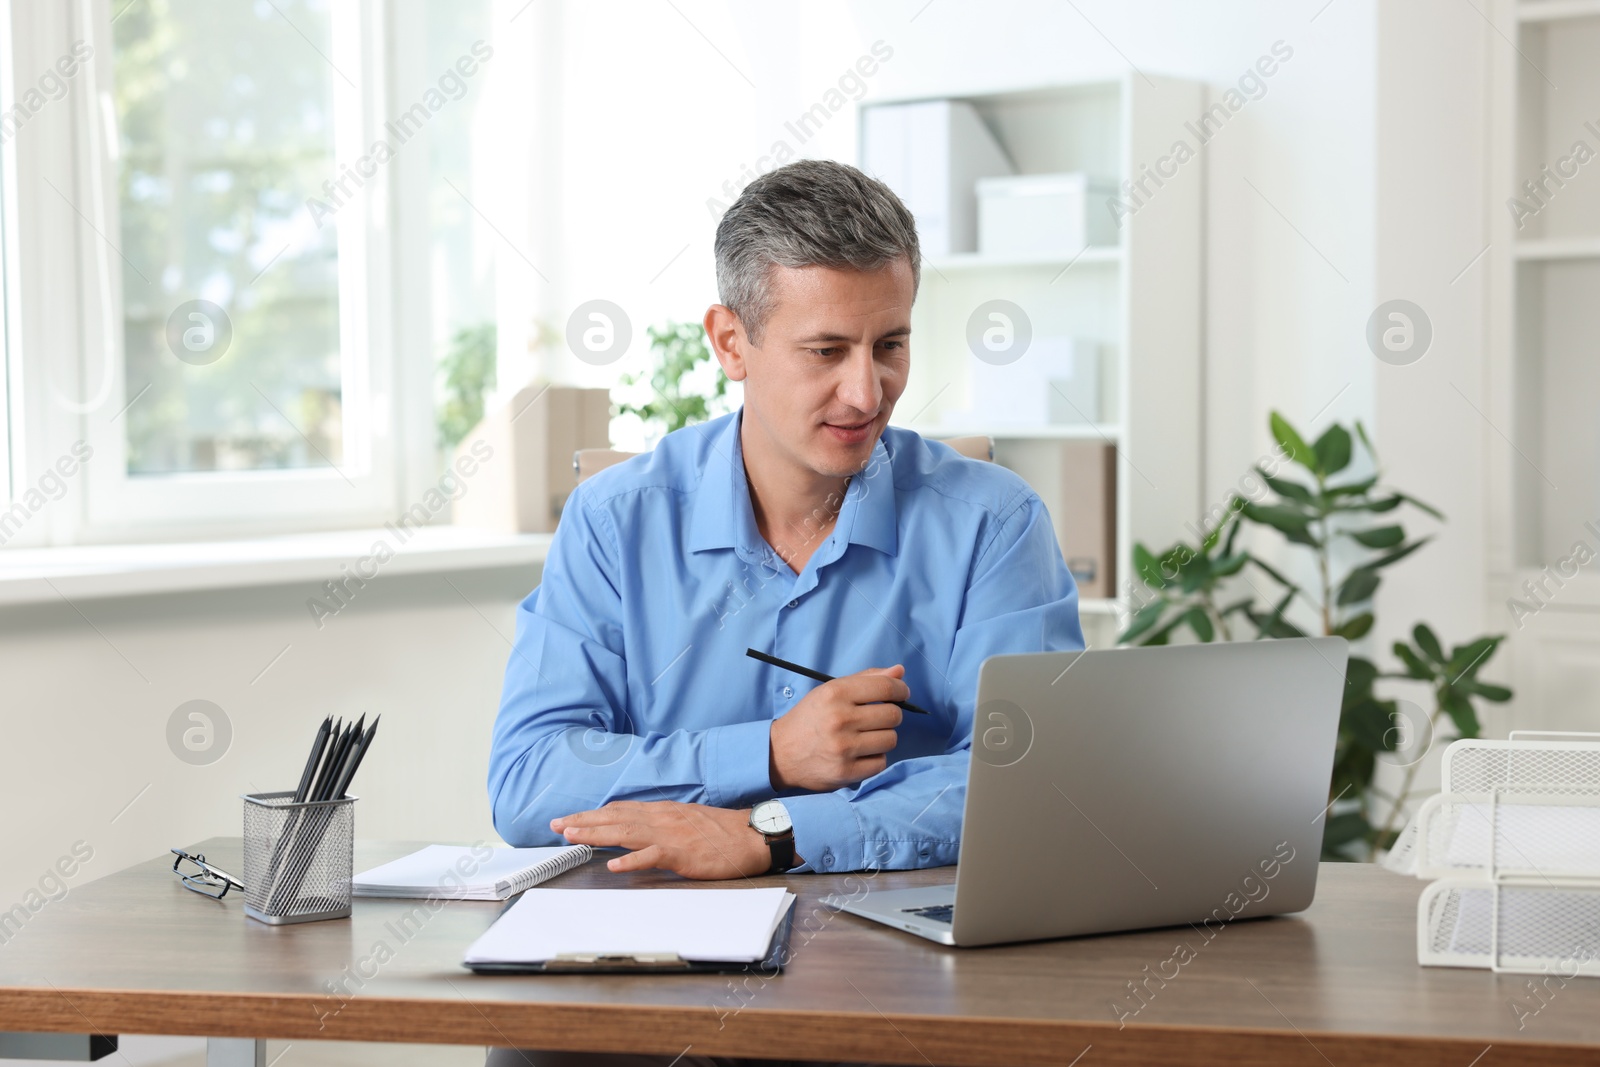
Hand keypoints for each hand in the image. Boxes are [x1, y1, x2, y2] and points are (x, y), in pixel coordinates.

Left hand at [550, 801, 769, 879]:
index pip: (619, 810)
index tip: (569, 819)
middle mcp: (661, 818)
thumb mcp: (686, 821)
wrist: (752, 836)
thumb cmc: (721, 833)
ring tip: (572, 836)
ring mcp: (671, 834)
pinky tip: (613, 866)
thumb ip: (660, 824)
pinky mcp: (682, 853)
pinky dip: (631, 861)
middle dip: (583, 821)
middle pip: (615, 818)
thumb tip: (637, 829)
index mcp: (662, 811)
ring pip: (626, 832)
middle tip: (556, 825)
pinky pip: (652, 856)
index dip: (592, 814)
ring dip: (596, 834)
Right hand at [769, 664, 906, 792]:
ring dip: (883, 738)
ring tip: (866, 737)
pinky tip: (860, 754)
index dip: (901, 690)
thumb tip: (900, 671)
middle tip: (877, 718)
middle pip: (893, 715)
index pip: (886, 688)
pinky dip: (874, 758)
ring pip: (890, 740)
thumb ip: (866, 679)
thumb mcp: (831, 691)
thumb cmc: (810, 718)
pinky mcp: (845, 772)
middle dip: (891, 715)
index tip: (901, 694)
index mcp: (835, 694)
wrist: (779, 753)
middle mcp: (839, 719)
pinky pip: (881, 763)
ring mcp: (843, 748)